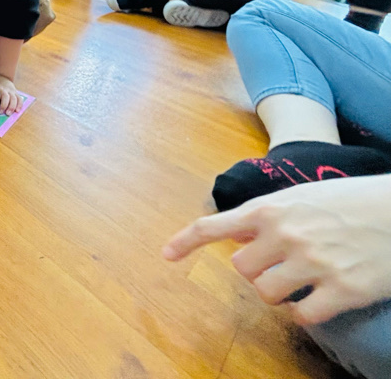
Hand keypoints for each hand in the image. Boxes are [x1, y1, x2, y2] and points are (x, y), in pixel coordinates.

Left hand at [0, 74, 21, 114]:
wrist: (2, 75)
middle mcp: (4, 90)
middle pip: (6, 97)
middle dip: (4, 105)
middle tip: (1, 112)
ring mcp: (11, 92)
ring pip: (14, 99)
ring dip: (12, 106)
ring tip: (8, 113)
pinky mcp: (15, 93)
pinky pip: (19, 99)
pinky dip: (20, 105)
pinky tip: (17, 111)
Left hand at [163, 175, 390, 324]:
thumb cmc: (349, 201)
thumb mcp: (301, 198)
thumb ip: (267, 216)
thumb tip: (235, 236)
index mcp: (271, 209)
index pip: (215, 226)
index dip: (186, 241)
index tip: (166, 255)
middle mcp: (285, 235)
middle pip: (241, 270)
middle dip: (256, 271)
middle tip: (280, 264)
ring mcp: (312, 263)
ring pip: (266, 294)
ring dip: (279, 293)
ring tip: (302, 280)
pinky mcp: (341, 290)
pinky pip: (302, 316)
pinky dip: (305, 313)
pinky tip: (320, 299)